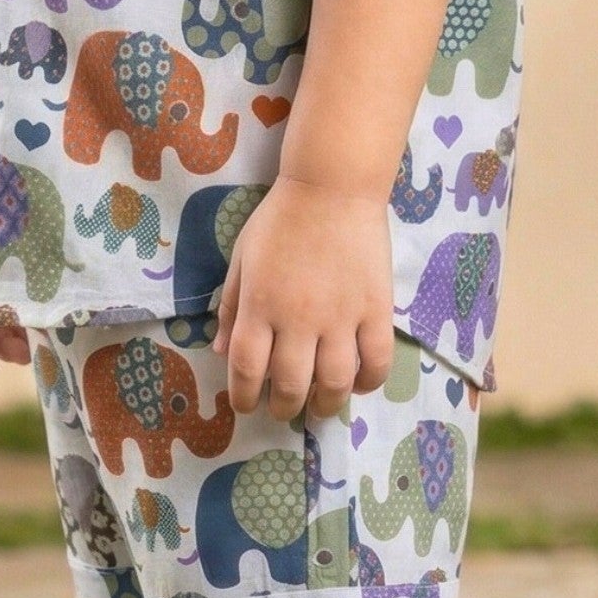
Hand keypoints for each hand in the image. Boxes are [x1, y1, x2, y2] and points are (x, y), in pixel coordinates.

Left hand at [214, 176, 392, 422]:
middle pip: (290, 384)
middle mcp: (298, 318)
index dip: (243, 397)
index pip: (246, 368)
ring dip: (325, 405)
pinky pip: (376, 361)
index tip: (246, 405)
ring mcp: (341, 316)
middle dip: (284, 408)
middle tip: (285, 409)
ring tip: (320, 407)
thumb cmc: (281, 219)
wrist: (333, 187)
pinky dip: (367, 381)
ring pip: (334, 382)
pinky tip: (357, 383)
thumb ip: (230, 307)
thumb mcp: (242, 258)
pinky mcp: (376, 309)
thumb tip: (220, 352)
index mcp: (259, 305)